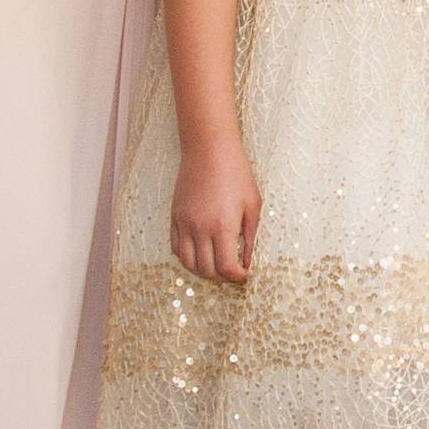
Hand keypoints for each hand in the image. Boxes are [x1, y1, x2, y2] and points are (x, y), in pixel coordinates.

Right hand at [172, 141, 260, 281]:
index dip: (237, 277)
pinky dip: (188, 258)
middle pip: (206, 270)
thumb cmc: (237, 174)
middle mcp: (200, 229)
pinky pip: (176, 248)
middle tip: (233, 273)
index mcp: (223, 226)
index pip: (226, 267)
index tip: (245, 275)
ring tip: (217, 267)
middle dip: (221, 278)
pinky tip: (202, 253)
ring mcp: (184, 224)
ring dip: (203, 271)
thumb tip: (248, 262)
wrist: (209, 150)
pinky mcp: (174, 217)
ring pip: (188, 263)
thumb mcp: (253, 205)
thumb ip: (251, 237)